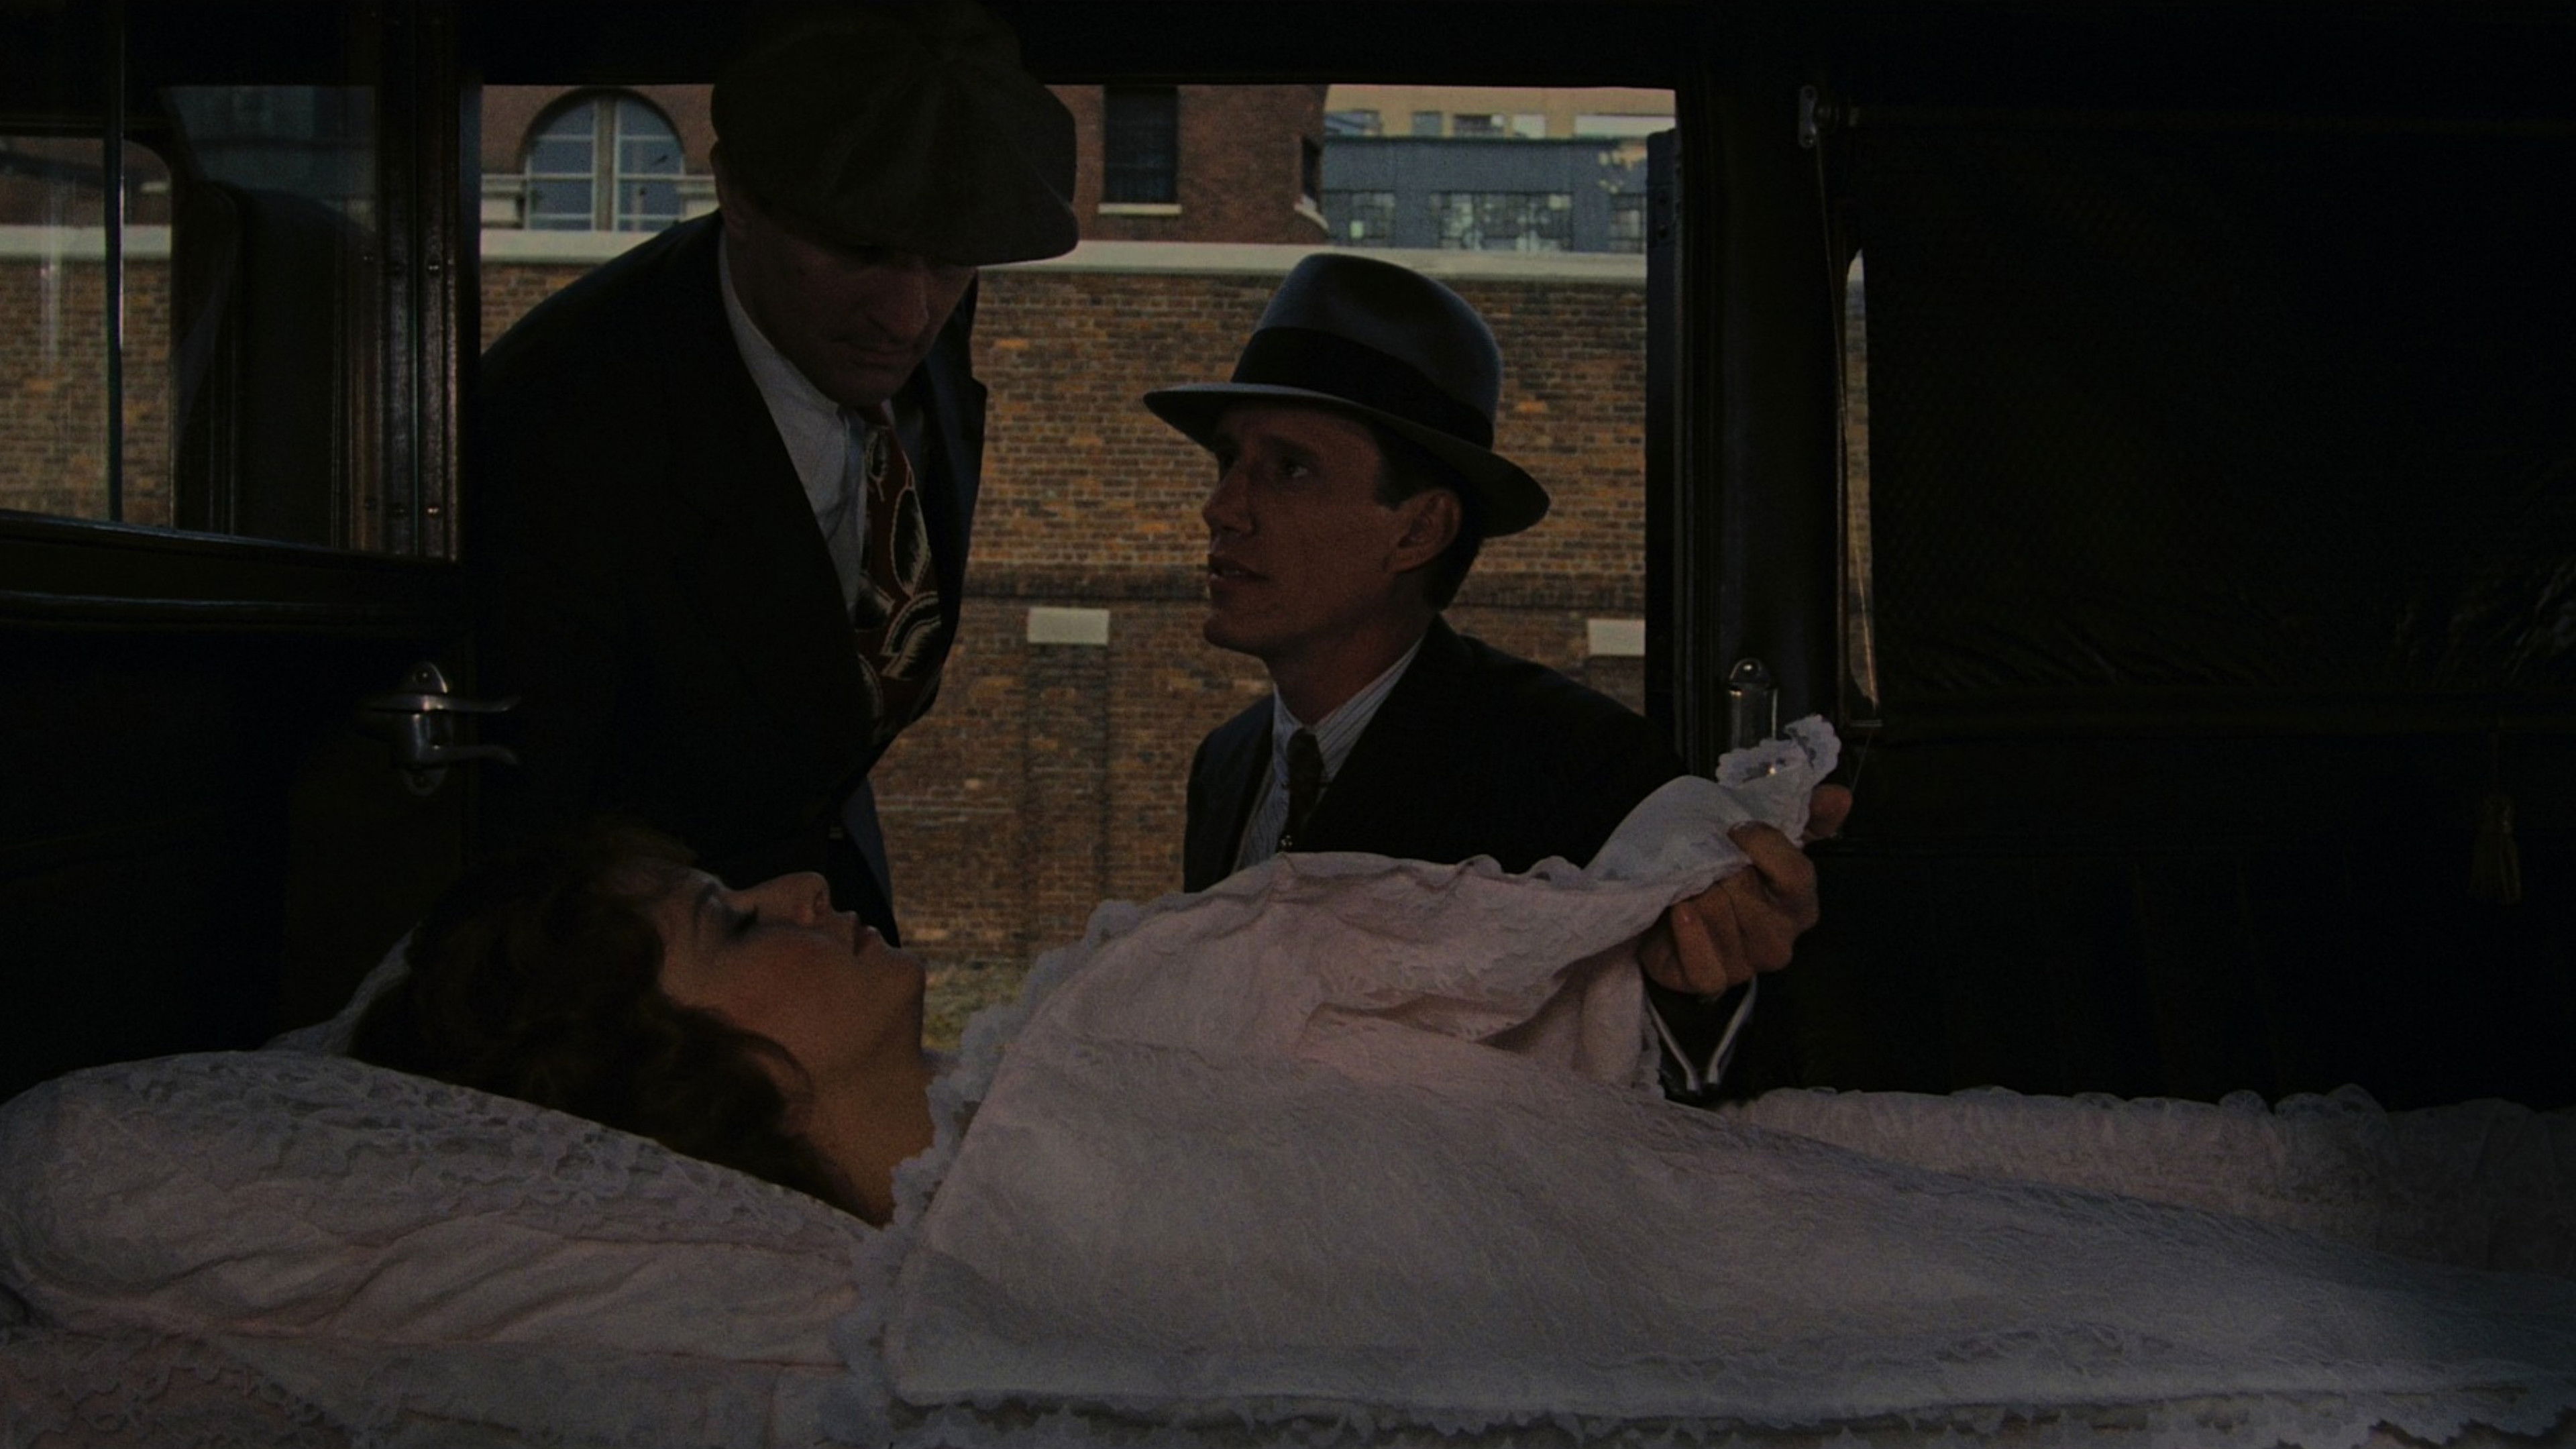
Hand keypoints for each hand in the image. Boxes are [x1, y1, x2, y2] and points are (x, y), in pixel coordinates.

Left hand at [1636, 783, 1849, 995]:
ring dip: (1693, 891)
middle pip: (1747, 892)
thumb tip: (1840, 796)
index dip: (1763, 847)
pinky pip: (1703, 961)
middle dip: (1717, 868)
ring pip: (1716, 915)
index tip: (1735, 829)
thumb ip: (1804, 815)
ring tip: (1684, 885)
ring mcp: (1747, 965)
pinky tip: (1678, 912)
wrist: (1667, 912)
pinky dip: (1687, 933)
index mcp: (1800, 904)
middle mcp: (1780, 939)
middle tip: (1701, 862)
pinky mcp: (1712, 981)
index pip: (1796, 875)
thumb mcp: (1761, 838)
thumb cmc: (1722, 873)